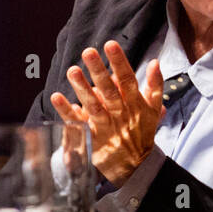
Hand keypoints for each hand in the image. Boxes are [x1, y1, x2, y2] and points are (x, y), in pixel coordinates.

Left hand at [50, 41, 164, 185]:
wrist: (136, 166)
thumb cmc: (142, 133)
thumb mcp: (153, 109)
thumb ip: (155, 85)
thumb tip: (155, 62)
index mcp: (136, 105)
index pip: (128, 80)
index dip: (119, 63)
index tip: (110, 45)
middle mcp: (120, 114)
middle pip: (109, 90)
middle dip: (99, 71)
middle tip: (88, 52)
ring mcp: (105, 126)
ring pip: (94, 105)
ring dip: (82, 88)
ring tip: (72, 70)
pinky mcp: (91, 137)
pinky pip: (77, 123)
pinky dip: (67, 111)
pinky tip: (57, 97)